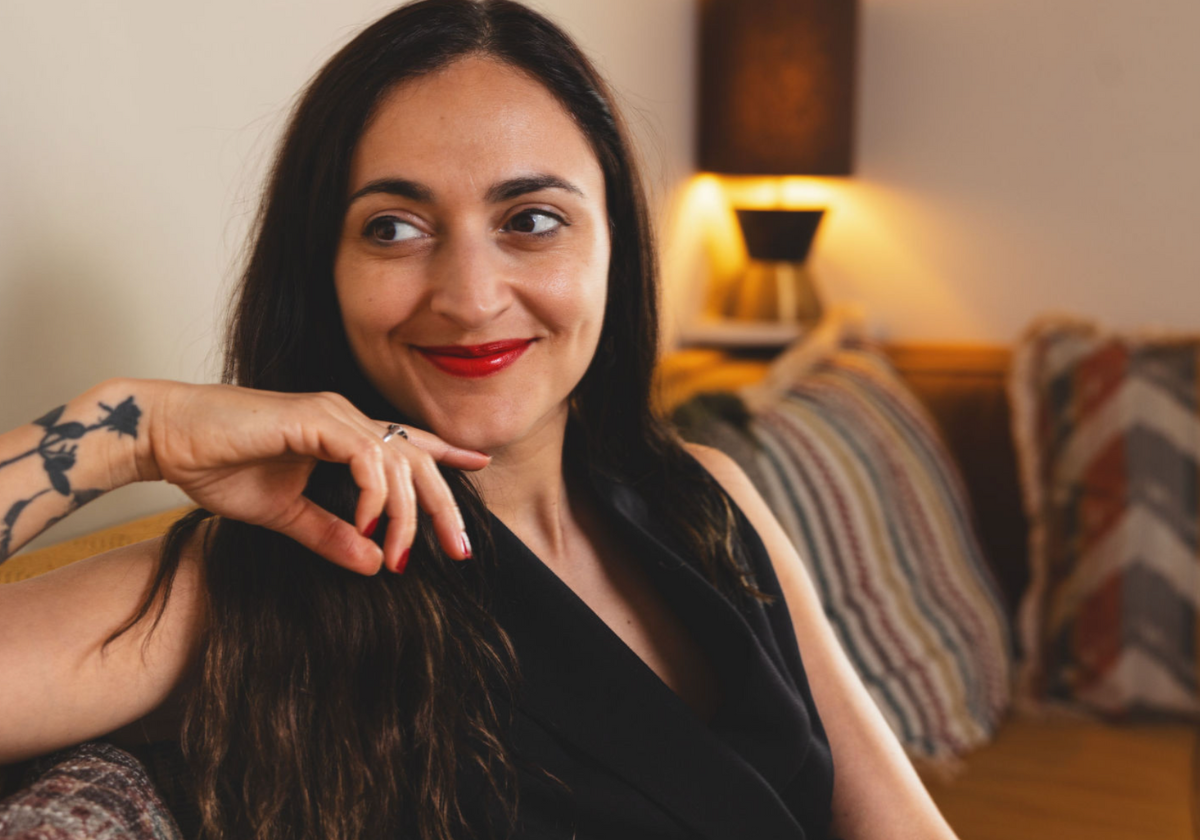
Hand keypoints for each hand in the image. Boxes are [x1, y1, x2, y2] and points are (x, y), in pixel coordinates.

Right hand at [139, 382, 487, 573]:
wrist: (166, 438)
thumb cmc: (217, 466)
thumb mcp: (283, 514)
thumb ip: (330, 535)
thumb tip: (375, 563)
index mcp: (342, 435)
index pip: (407, 445)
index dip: (446, 455)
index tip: (481, 465)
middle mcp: (345, 419)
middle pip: (417, 459)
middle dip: (444, 506)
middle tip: (460, 550)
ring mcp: (332, 415)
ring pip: (398, 461)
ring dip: (404, 513)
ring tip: (398, 555)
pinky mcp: (313, 418)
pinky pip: (365, 456)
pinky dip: (373, 494)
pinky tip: (366, 525)